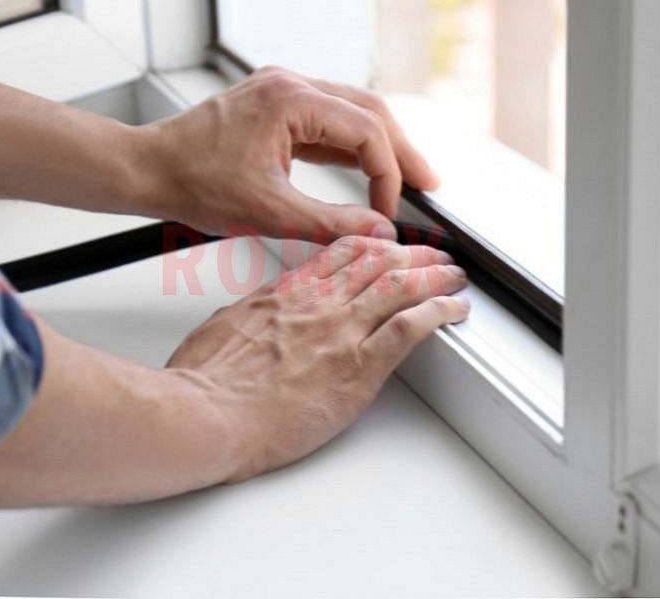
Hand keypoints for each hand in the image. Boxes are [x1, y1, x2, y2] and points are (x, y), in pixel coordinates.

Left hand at [143, 66, 438, 241]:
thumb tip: (378, 231)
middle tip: (428, 182)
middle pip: (368, 111)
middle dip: (400, 150)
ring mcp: (281, 91)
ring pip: (350, 112)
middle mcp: (290, 84)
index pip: (366, 131)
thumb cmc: (192, 183)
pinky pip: (325, 120)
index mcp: (290, 100)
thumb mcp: (268, 212)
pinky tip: (364, 168)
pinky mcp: (274, 105)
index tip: (390, 211)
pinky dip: (349, 145)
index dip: (388, 174)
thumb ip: (331, 222)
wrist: (147, 169)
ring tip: (406, 177)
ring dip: (378, 146)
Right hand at [165, 235, 468, 480]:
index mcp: (286, 292)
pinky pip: (410, 328)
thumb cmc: (205, 382)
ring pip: (401, 285)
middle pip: (378, 262)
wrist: (206, 414)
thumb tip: (259, 317)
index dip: (373, 246)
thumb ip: (253, 316)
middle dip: (413, 255)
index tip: (388, 246)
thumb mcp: (224, 327)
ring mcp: (341, 331)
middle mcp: (318, 303)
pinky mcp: (358, 366)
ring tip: (454, 277)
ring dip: (435, 277)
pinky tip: (454, 309)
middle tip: (433, 256)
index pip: (341, 254)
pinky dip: (439, 312)